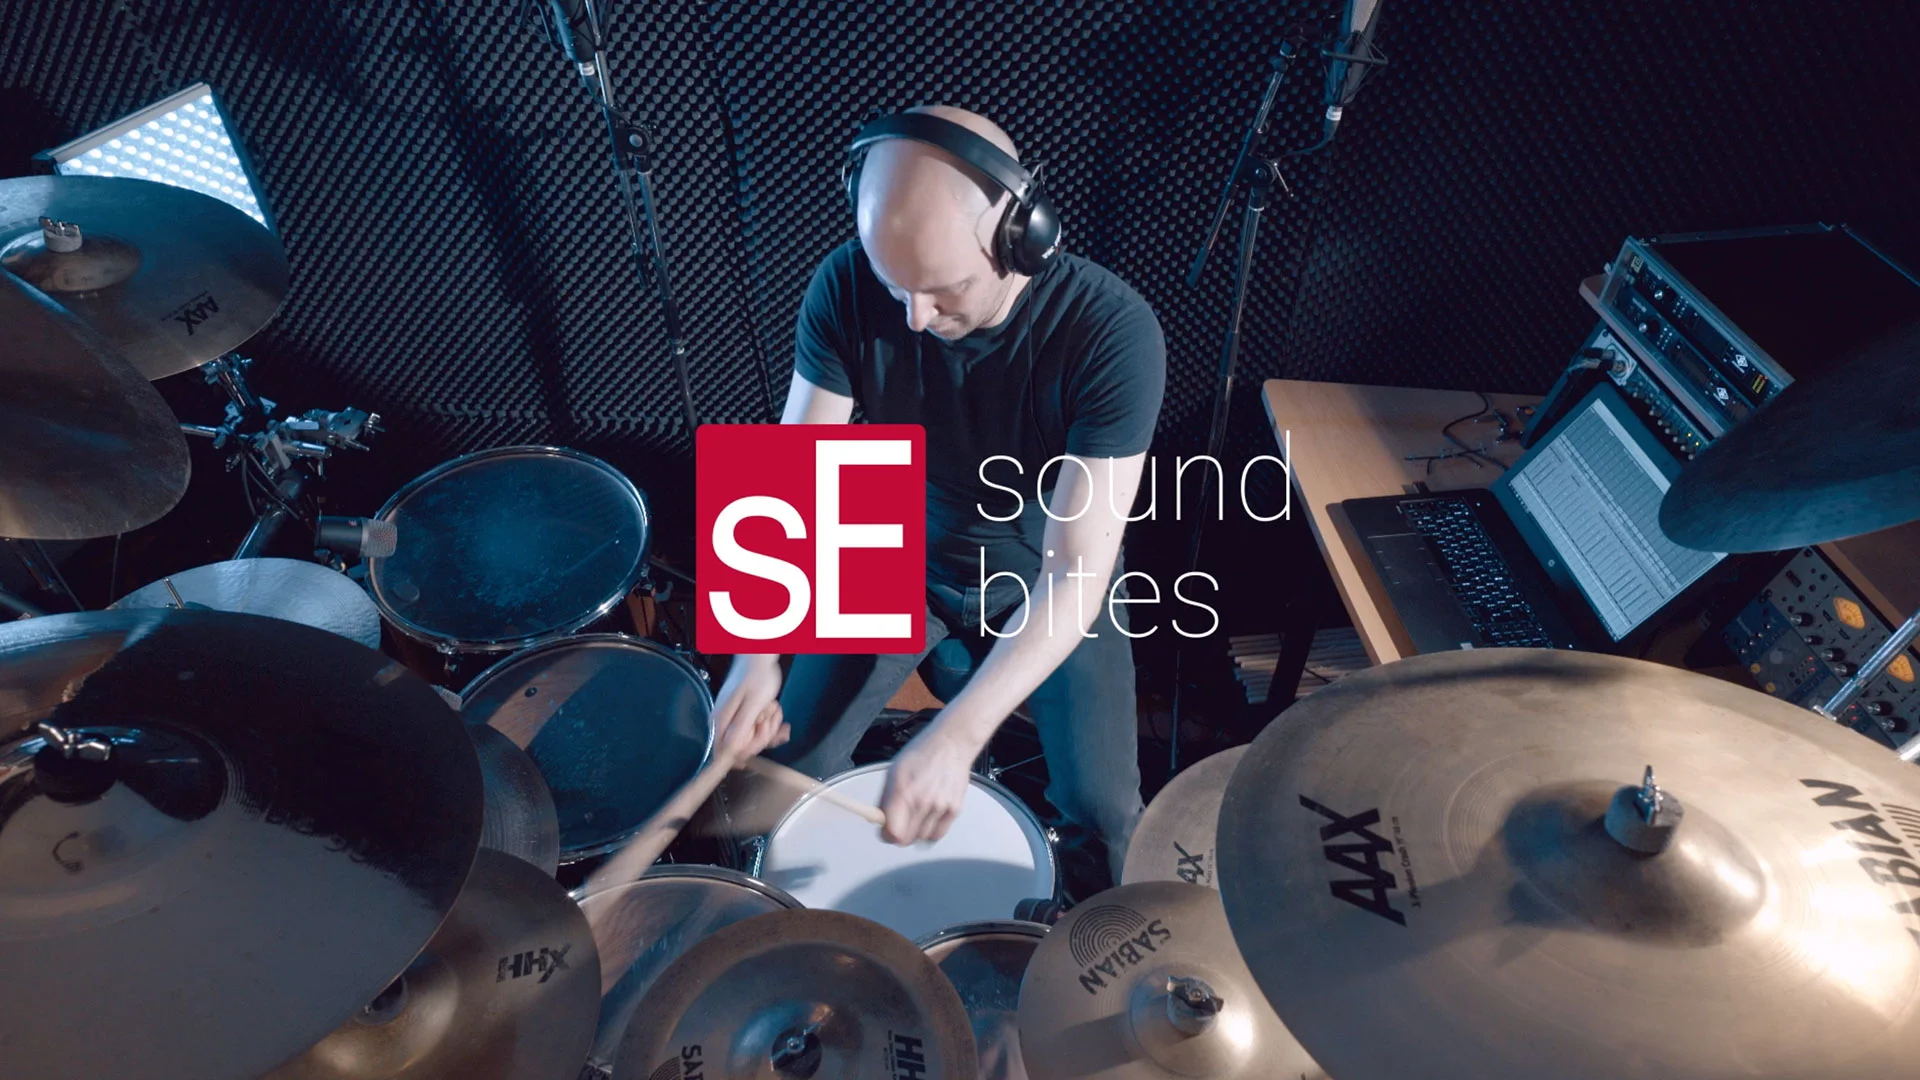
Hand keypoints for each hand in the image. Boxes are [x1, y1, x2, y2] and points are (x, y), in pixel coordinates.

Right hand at [710, 654, 788, 761]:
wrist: (759, 656)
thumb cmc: (757, 677)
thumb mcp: (753, 704)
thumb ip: (741, 727)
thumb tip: (731, 751)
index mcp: (721, 722)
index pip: (725, 754)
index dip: (746, 753)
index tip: (761, 741)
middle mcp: (723, 724)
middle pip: (742, 747)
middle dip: (762, 735)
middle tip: (768, 717)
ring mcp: (733, 719)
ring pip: (752, 738)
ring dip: (768, 726)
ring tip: (773, 708)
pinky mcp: (742, 716)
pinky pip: (756, 729)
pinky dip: (769, 723)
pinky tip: (776, 713)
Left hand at [877, 723, 977, 844]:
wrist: (950, 744)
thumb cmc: (921, 753)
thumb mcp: (894, 772)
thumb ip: (885, 798)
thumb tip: (878, 818)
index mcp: (903, 792)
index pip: (892, 832)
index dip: (885, 836)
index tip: (884, 832)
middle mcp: (922, 802)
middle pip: (906, 839)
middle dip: (898, 835)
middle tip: (898, 825)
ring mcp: (940, 807)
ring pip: (922, 839)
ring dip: (915, 833)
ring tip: (914, 818)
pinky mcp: (954, 809)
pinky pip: (938, 833)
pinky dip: (931, 831)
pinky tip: (927, 818)